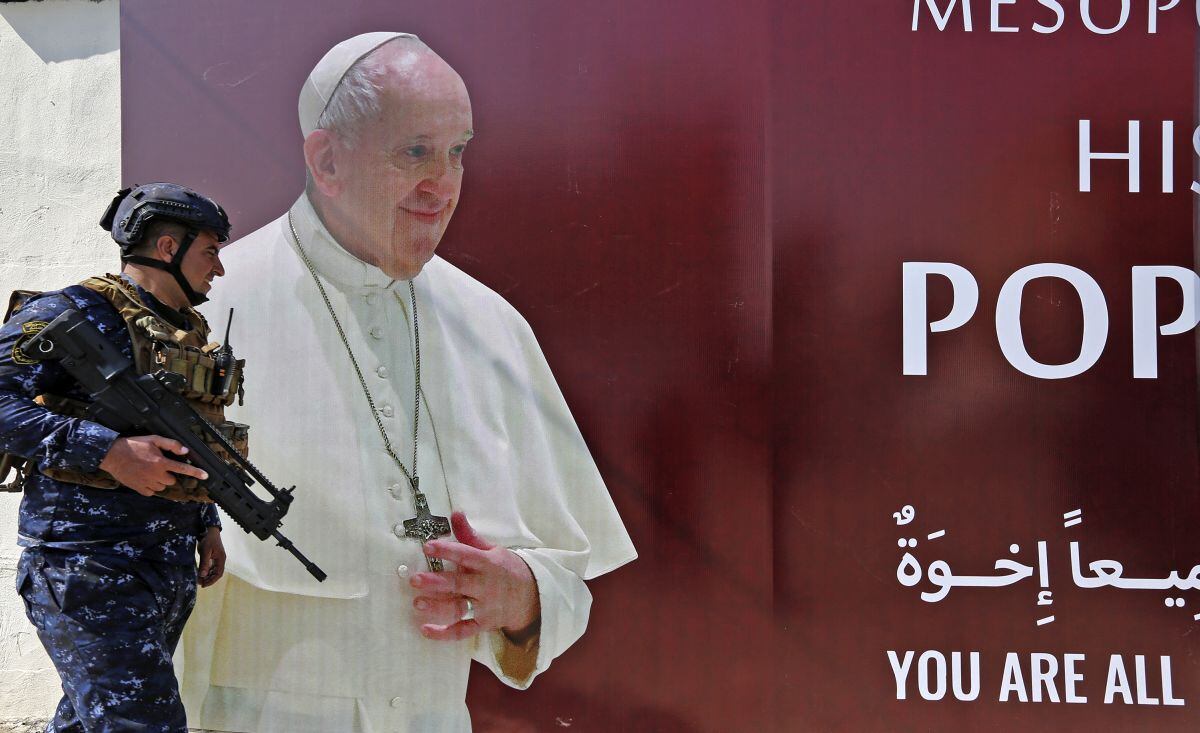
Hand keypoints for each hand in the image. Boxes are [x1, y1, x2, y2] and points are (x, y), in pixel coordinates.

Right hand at [98, 435, 207, 496]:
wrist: (112, 455)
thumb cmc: (134, 445)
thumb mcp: (153, 439)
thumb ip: (170, 444)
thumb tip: (184, 451)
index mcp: (161, 462)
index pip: (183, 469)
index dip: (196, 472)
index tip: (206, 476)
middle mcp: (156, 475)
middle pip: (171, 480)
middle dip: (168, 474)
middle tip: (158, 466)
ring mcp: (147, 483)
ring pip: (162, 487)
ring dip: (159, 481)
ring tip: (149, 471)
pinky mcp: (139, 489)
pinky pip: (151, 492)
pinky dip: (150, 487)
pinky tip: (144, 478)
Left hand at [198, 526, 225, 586]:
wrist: (210, 531)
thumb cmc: (208, 540)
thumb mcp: (205, 551)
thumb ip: (204, 563)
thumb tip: (202, 575)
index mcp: (221, 559)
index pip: (218, 574)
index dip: (211, 581)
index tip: (203, 585)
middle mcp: (221, 560)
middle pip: (217, 574)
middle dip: (209, 579)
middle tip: (200, 583)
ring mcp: (218, 559)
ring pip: (214, 571)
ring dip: (208, 576)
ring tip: (199, 579)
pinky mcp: (214, 557)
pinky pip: (212, 567)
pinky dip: (207, 571)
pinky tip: (201, 573)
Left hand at [410, 511, 540, 640]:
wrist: (532, 597)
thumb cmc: (506, 569)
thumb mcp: (492, 550)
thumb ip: (470, 535)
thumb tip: (455, 513)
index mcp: (488, 564)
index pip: (465, 555)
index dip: (447, 551)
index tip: (428, 547)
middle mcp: (486, 586)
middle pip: (459, 584)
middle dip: (436, 582)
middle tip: (415, 579)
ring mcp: (485, 607)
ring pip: (459, 608)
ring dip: (437, 607)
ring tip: (417, 603)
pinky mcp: (483, 625)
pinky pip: (462, 631)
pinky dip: (444, 633)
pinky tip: (426, 629)